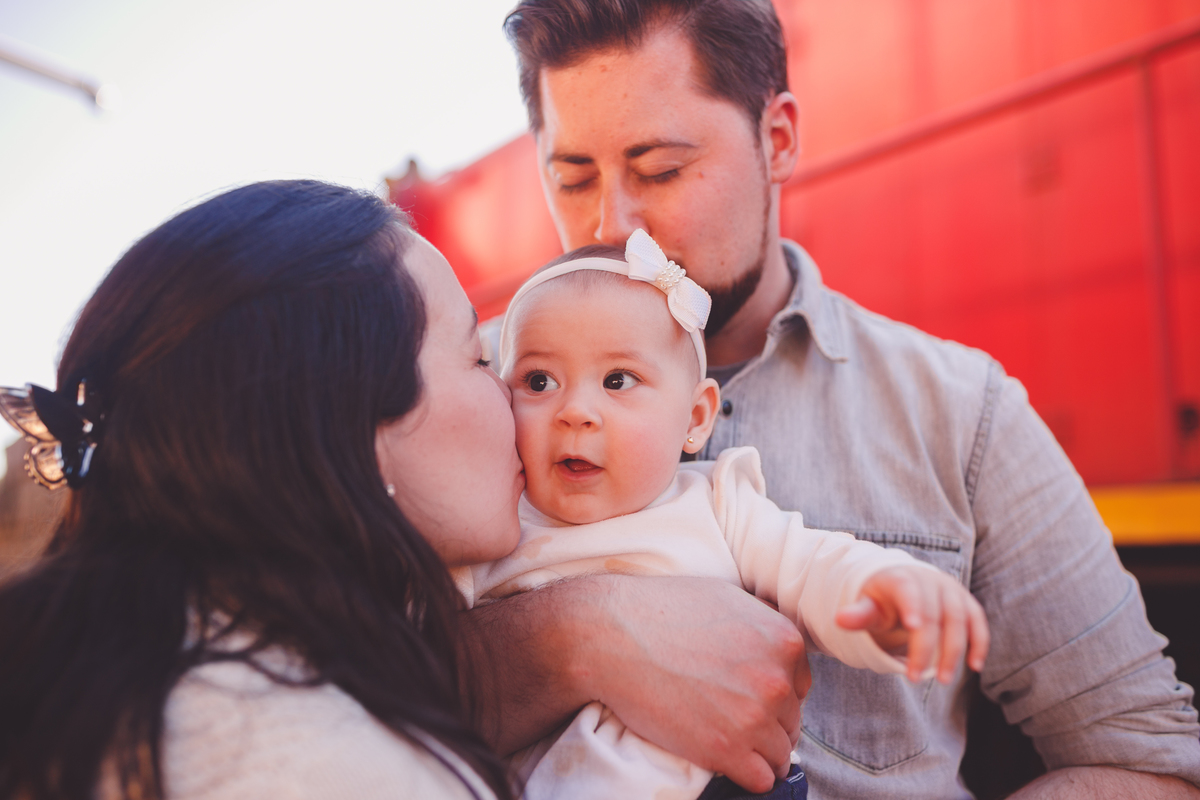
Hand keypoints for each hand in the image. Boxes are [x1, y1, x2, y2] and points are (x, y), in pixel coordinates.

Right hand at [579, 575, 809, 793]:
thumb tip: (777, 651)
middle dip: (765, 723)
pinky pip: (760, 780)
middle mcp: (776, 679)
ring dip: (757, 752)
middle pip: (790, 721)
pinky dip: (746, 775)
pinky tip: (724, 760)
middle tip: (730, 718)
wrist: (611, 635)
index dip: (774, 695)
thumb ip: (762, 625)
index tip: (748, 697)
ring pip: (780, 754)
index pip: (799, 686)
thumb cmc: (660, 610)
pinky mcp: (726, 749)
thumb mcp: (727, 598)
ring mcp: (753, 717)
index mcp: (784, 640)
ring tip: (728, 742)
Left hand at [835, 565, 988, 682]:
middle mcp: (930, 580)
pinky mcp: (966, 603)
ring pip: (959, 620)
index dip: (913, 606)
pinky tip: (974, 666)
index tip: (913, 626)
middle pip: (934, 613)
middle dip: (927, 647)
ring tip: (943, 679)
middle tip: (915, 677)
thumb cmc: (882, 601)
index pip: (909, 591)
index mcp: (901, 578)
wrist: (904, 585)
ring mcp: (951, 590)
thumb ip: (858, 614)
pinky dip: (979, 642)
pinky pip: (977, 621)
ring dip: (954, 651)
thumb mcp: (868, 606)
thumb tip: (840, 619)